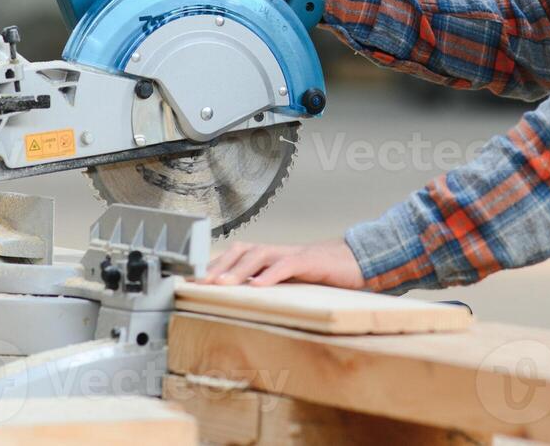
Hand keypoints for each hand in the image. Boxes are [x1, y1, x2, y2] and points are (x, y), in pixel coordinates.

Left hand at [198, 239, 364, 288]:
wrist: (357, 261)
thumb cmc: (321, 274)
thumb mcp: (291, 281)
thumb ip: (269, 285)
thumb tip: (244, 299)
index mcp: (270, 256)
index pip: (235, 255)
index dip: (213, 266)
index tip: (192, 281)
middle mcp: (278, 251)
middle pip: (241, 250)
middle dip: (218, 266)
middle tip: (199, 283)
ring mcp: (293, 254)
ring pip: (260, 255)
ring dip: (238, 269)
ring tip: (222, 284)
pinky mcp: (311, 261)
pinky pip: (287, 265)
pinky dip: (271, 274)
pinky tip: (259, 286)